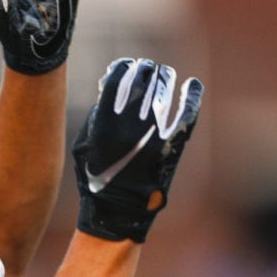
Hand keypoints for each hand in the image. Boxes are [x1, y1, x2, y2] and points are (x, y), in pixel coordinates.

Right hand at [72, 57, 203, 241]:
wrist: (118, 210)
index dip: (124, 66)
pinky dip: (192, 96)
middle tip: (146, 68)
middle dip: (144, 70)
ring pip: (164, 88)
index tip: (126, 66)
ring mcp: (155, 130)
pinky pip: (187, 111)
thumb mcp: (83, 145)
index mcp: (105, 118)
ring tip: (163, 75)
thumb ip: (95, 116)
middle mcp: (130, 120)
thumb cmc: (96, 178)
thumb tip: (109, 88)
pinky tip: (193, 85)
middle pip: (143, 77)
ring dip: (164, 77)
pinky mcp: (173, 142)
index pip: (119, 75)